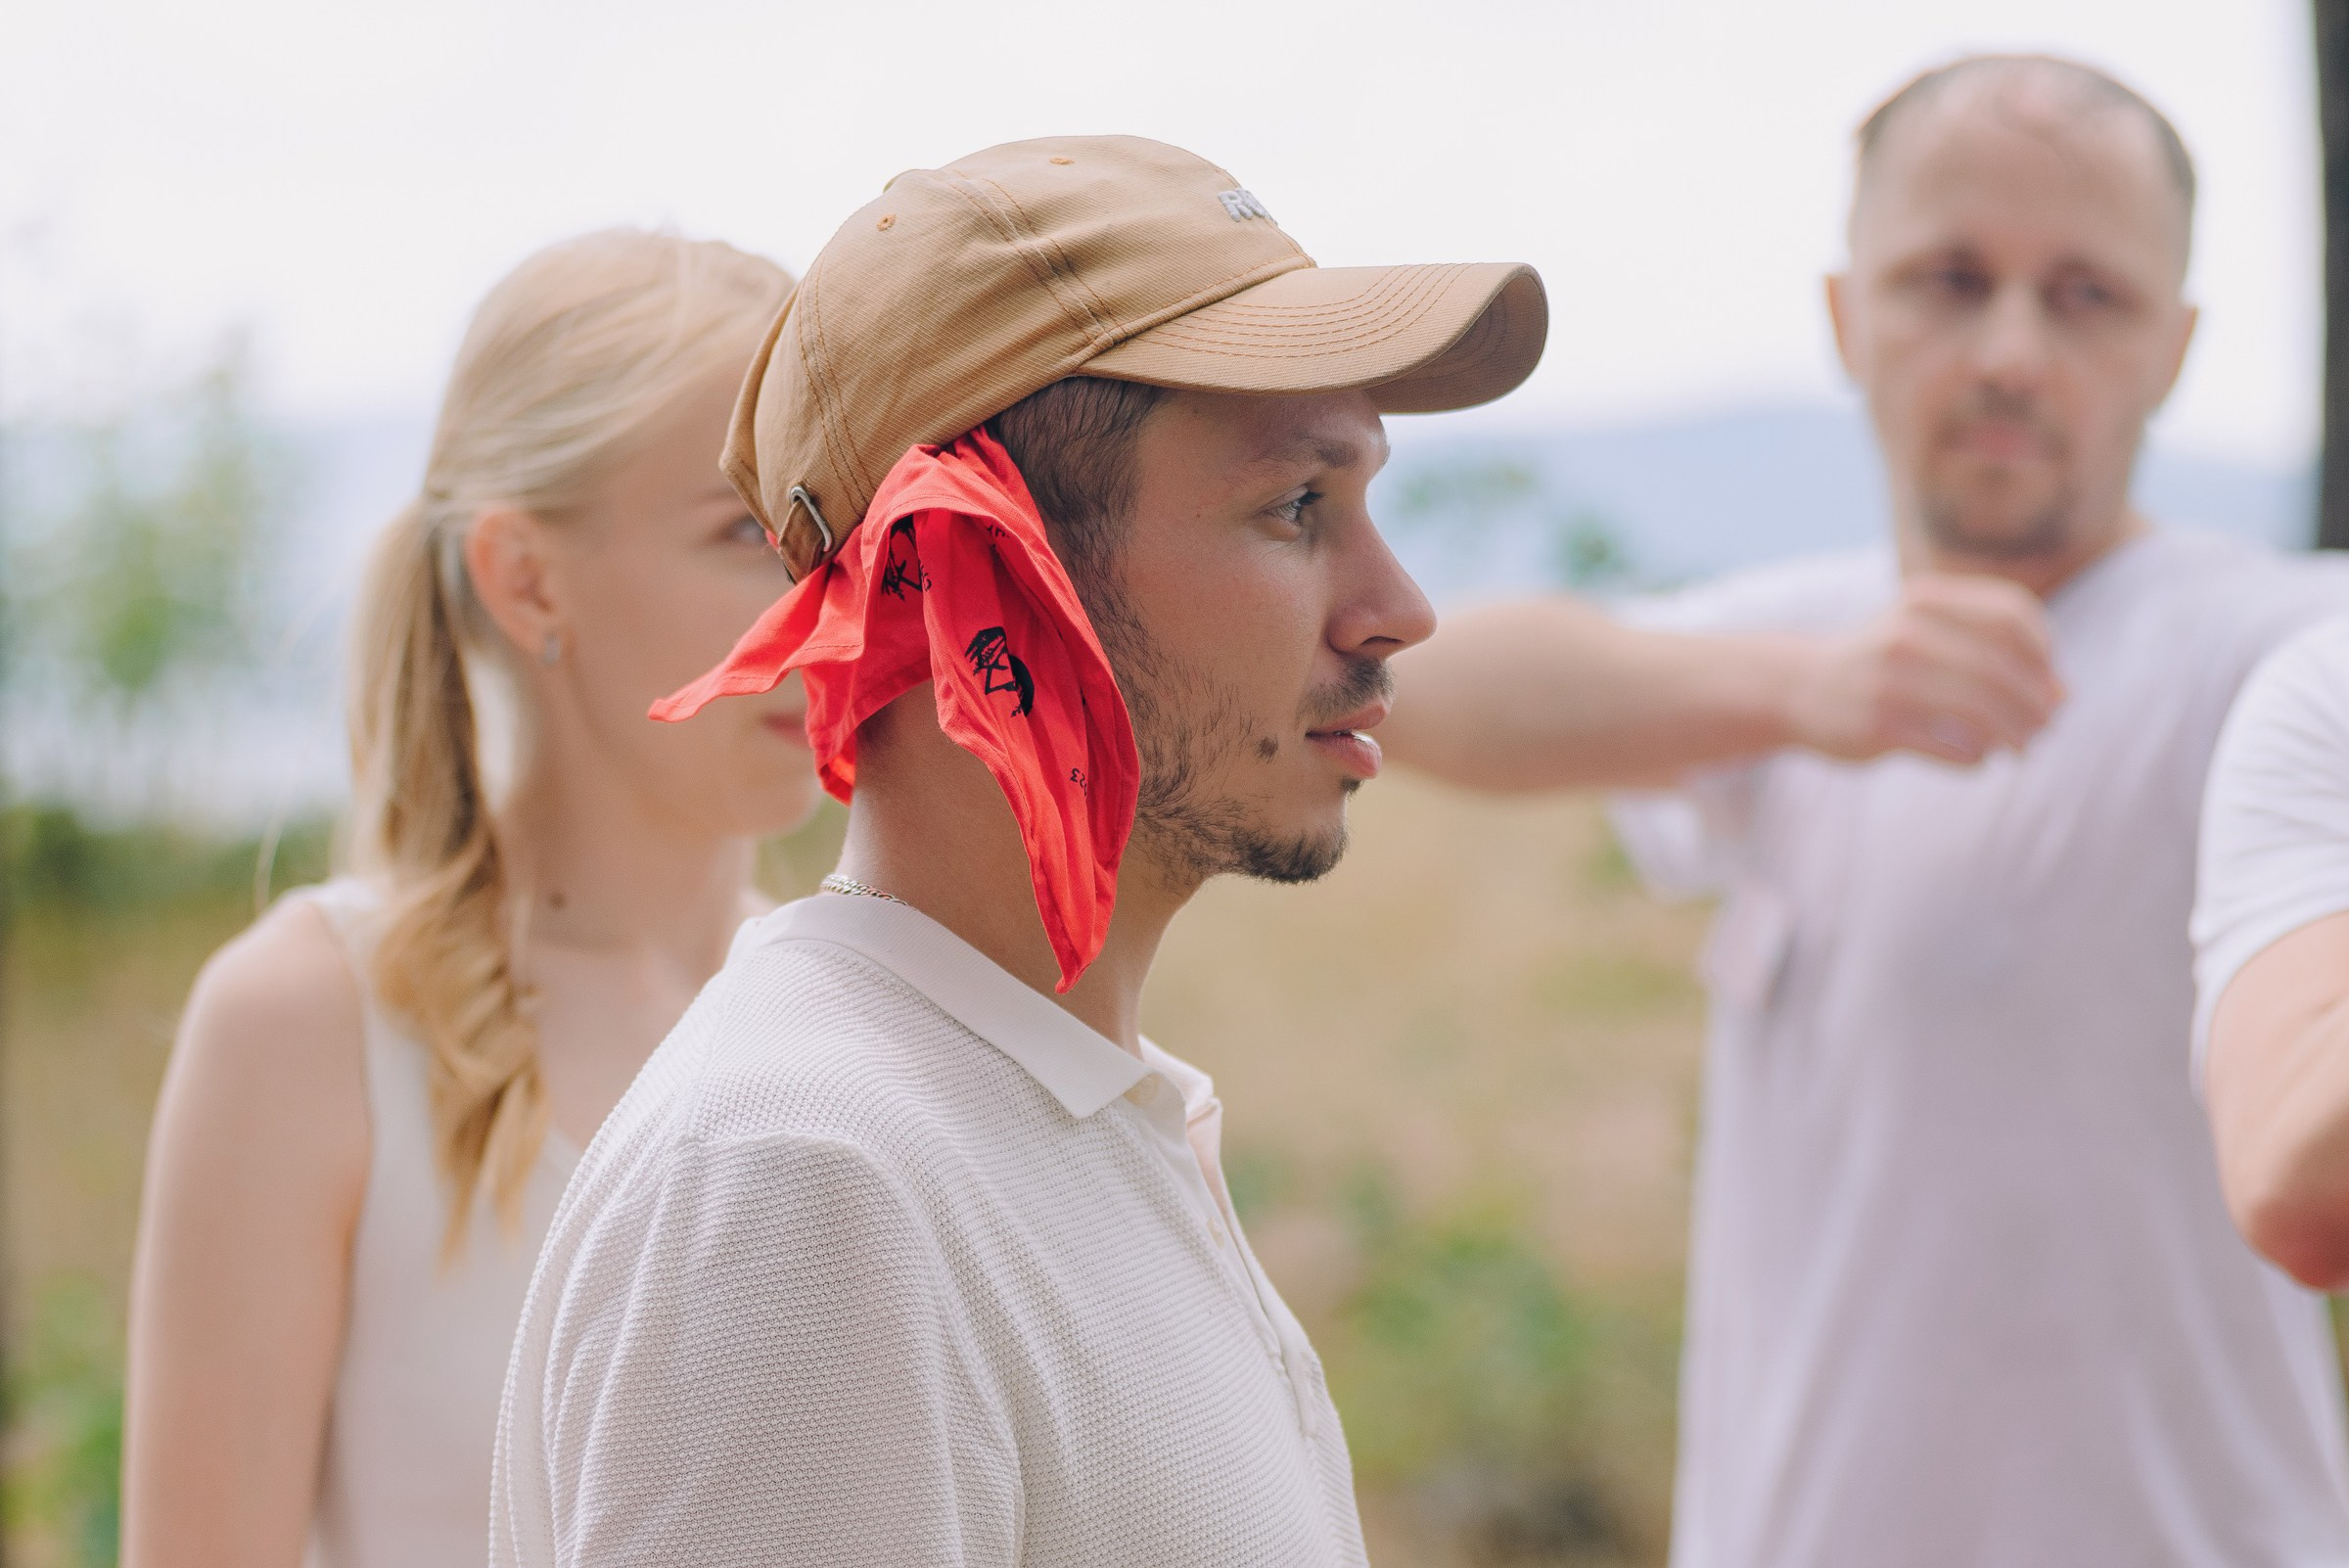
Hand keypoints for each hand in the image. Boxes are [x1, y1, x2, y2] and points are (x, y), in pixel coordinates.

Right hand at [1784, 573, 2062, 764]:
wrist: (1799, 687)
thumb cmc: (1884, 661)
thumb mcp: (1928, 632)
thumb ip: (1994, 651)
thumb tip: (2062, 696)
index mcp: (1924, 600)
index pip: (2012, 616)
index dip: (2044, 653)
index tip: (2049, 682)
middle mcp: (1906, 633)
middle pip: (2002, 671)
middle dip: (2035, 704)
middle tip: (2045, 726)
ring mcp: (1888, 682)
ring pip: (1983, 713)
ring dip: (2017, 736)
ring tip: (2025, 748)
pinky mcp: (1878, 728)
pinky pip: (1956, 749)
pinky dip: (1980, 758)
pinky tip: (1980, 757)